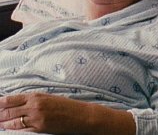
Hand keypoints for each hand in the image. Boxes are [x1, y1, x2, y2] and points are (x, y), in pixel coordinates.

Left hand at [0, 93, 133, 133]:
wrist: (82, 116)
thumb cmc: (67, 106)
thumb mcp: (50, 98)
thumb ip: (33, 100)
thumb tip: (17, 104)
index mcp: (36, 96)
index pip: (11, 99)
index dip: (0, 103)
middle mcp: (34, 105)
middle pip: (8, 110)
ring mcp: (36, 117)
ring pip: (12, 121)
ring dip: (3, 122)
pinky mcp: (40, 127)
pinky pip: (21, 129)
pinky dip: (13, 129)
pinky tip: (8, 128)